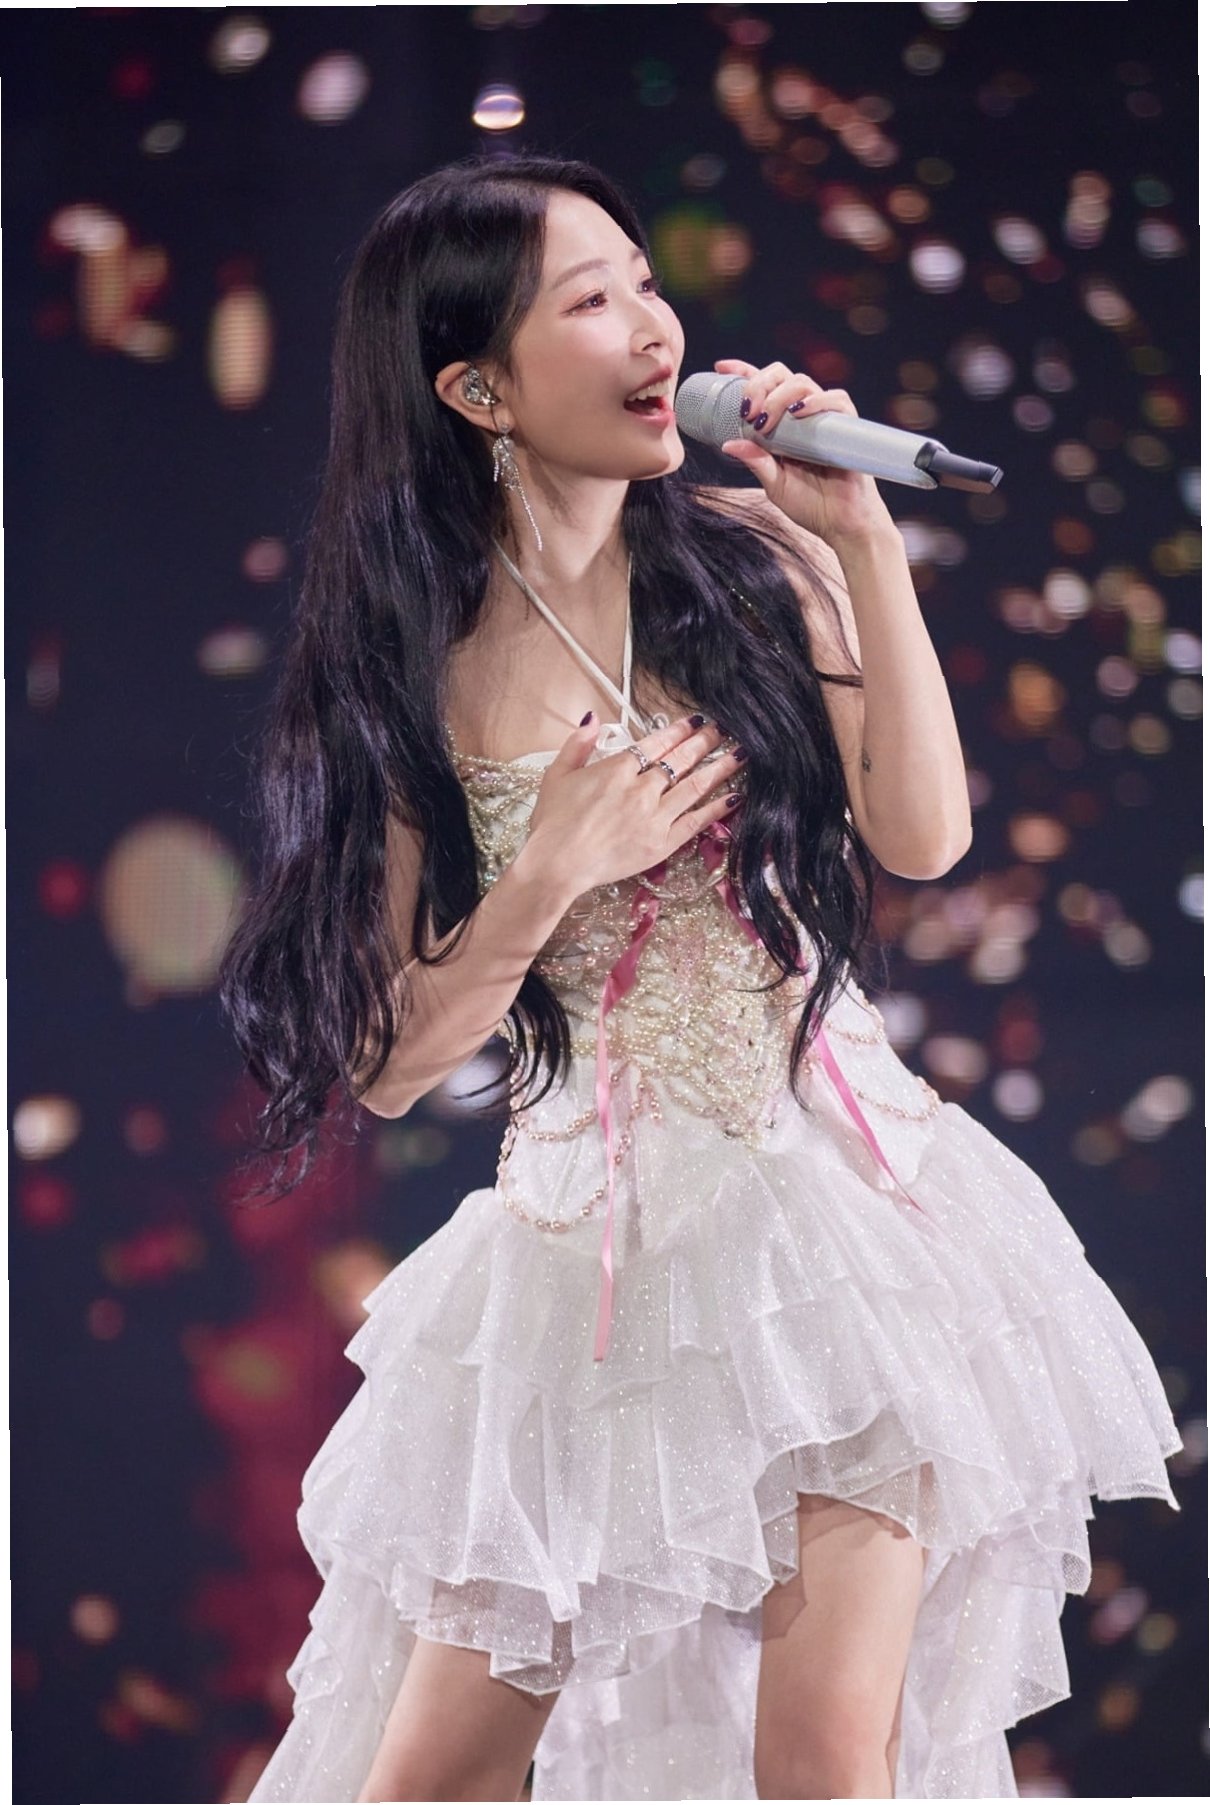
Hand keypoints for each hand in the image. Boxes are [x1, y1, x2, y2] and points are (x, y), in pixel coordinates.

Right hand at [521, 713, 746, 902]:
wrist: (557, 864)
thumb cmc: (552, 823)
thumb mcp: (557, 775)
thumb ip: (577, 744)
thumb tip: (593, 718)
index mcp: (617, 769)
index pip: (657, 743)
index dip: (680, 730)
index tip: (697, 721)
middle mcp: (641, 789)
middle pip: (680, 760)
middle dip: (704, 742)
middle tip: (724, 730)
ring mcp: (654, 816)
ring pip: (694, 786)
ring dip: (718, 768)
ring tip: (738, 755)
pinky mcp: (662, 843)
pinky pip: (695, 822)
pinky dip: (716, 808)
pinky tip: (733, 797)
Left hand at [713, 357, 894, 548]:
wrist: (841, 524)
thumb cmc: (811, 504)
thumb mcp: (774, 484)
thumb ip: (756, 462)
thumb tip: (728, 445)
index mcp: (782, 425)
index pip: (764, 387)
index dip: (744, 371)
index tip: (721, 367)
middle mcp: (802, 415)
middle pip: (781, 376)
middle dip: (758, 385)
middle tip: (747, 412)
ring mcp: (824, 418)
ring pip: (802, 382)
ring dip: (778, 396)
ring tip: (766, 422)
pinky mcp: (846, 426)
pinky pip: (835, 399)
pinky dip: (816, 400)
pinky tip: (799, 411)